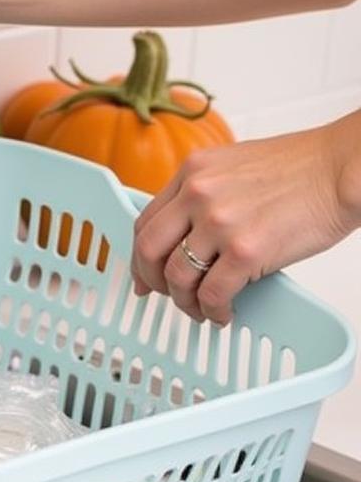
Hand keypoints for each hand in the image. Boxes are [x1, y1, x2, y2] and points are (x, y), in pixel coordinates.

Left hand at [131, 114, 360, 324]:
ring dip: (186, 302)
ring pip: (178, 277)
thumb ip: (205, 195)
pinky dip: (213, 311)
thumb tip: (187, 236)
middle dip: (152, 281)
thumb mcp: (235, 168)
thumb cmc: (303, 169)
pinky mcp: (245, 251)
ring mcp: (219, 222)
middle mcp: (198, 194)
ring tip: (202, 309)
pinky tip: (223, 313)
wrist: (346, 168)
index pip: (146, 221)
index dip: (140, 255)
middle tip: (165, 297)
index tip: (144, 275)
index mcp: (192, 172)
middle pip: (149, 250)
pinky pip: (212, 294)